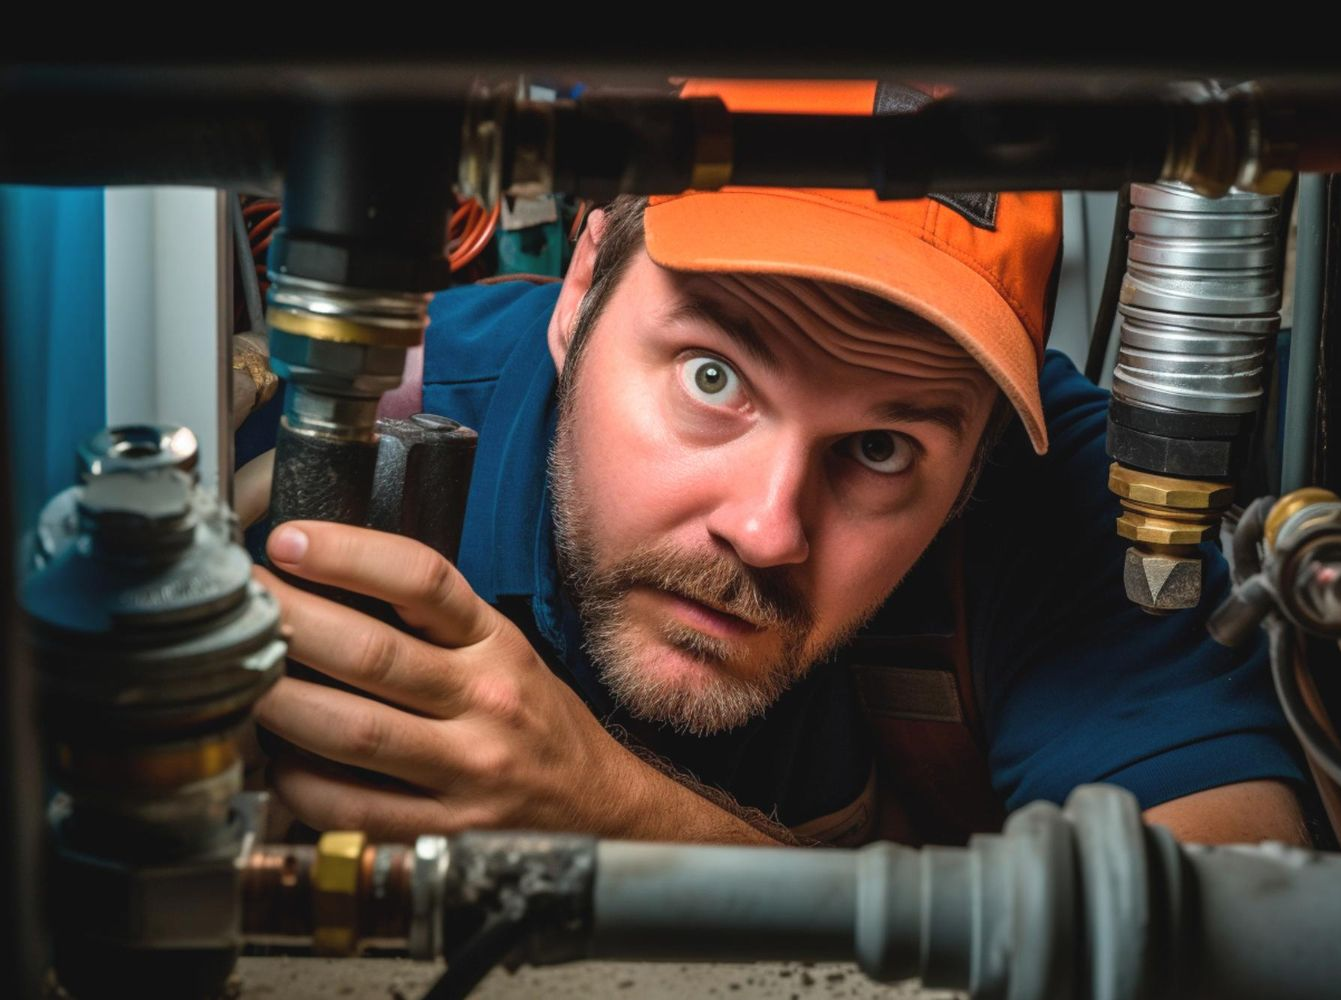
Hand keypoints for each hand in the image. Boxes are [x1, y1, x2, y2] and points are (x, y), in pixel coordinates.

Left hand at [252, 520, 694, 840]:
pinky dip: (299, 780)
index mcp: (496, 642)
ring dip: (280, 702)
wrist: (598, 803)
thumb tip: (320, 588)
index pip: (423, 580)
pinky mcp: (445, 828)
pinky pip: (351, 806)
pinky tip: (276, 757)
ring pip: (353, 732)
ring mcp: (467, 769)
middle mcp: (485, 700)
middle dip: (291, 621)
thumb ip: (430, 623)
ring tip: (239, 674)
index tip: (288, 540)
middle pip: (373, 654)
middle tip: (239, 602)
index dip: (349, 555)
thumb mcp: (502, 648)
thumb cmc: (534, 717)